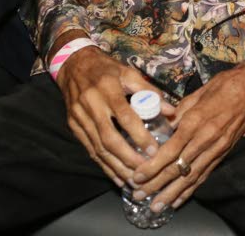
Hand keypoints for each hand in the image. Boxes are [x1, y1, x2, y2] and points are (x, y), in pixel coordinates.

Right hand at [55, 46, 173, 186]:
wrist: (73, 64)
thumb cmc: (105, 69)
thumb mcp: (127, 73)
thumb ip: (149, 91)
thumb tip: (171, 110)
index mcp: (107, 89)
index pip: (125, 117)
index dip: (140, 136)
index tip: (154, 151)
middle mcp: (91, 104)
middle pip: (109, 138)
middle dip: (128, 158)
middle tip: (145, 171)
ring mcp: (80, 117)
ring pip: (98, 148)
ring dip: (117, 167)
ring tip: (134, 180)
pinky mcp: (73, 126)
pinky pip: (90, 150)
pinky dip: (104, 165)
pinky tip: (117, 176)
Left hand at [131, 62, 244, 213]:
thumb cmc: (225, 86)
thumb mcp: (197, 93)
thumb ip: (179, 111)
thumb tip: (163, 124)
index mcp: (196, 121)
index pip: (171, 150)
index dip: (153, 166)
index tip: (137, 176)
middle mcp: (206, 139)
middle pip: (178, 168)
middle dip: (156, 184)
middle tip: (138, 194)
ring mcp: (217, 149)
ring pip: (191, 176)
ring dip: (172, 193)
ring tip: (156, 205)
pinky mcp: (224, 153)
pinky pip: (205, 175)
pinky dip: (191, 189)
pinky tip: (178, 199)